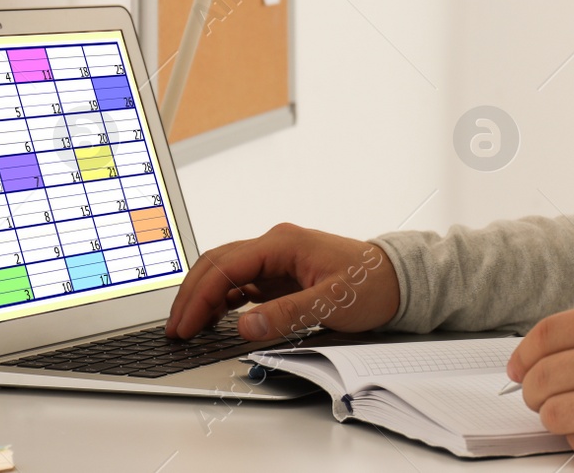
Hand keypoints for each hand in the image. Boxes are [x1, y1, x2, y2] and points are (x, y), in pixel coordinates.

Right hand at [164, 222, 399, 340]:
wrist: (398, 280)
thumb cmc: (373, 284)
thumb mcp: (331, 303)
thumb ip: (286, 314)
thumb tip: (244, 327)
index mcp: (284, 243)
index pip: (226, 266)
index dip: (199, 297)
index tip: (184, 326)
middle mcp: (276, 246)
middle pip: (218, 264)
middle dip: (192, 296)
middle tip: (176, 330)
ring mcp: (278, 259)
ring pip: (226, 272)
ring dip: (204, 297)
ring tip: (188, 328)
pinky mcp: (282, 274)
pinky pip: (242, 283)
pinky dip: (222, 300)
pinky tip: (213, 320)